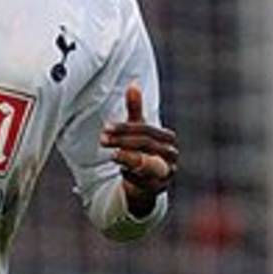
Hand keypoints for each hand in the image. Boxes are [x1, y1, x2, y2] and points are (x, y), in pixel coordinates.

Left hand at [100, 83, 178, 216]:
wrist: (146, 182)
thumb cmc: (141, 150)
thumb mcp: (137, 129)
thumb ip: (135, 109)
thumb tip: (133, 83)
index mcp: (168, 139)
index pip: (147, 130)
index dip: (126, 128)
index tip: (106, 128)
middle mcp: (171, 156)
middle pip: (147, 145)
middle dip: (123, 141)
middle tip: (102, 139)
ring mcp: (166, 173)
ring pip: (148, 164)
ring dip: (127, 158)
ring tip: (112, 155)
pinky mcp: (158, 190)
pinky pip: (144, 183)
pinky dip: (131, 176)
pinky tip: (120, 170)